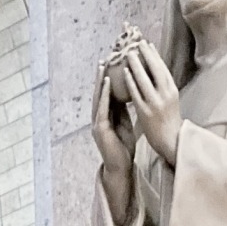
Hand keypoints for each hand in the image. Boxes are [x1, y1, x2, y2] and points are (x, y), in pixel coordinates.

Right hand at [92, 59, 135, 225]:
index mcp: (106, 116)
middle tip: (105, 57)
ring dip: (100, 80)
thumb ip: (123, 110)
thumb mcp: (125, 123)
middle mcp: (99, 117)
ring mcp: (97, 123)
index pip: (107, 93)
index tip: (113, 62)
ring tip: (103, 65)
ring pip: (98, 97)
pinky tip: (108, 83)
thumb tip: (128, 94)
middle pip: (100, 92)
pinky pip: (102, 108)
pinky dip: (104, 95)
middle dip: (102, 75)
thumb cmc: (124, 148)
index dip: (109, 77)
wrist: (120, 168)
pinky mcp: (100, 129)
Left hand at [122, 41, 180, 164]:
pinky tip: (125, 73)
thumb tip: (156, 71)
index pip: (163, 68)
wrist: (170, 141)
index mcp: (172, 90)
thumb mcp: (170, 99)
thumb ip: (163, 86)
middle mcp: (165, 94)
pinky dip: (131, 81)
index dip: (154, 55)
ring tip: (129, 53)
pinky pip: (137, 93)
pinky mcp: (146, 112)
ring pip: (145, 79)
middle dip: (146, 54)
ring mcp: (155, 103)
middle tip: (137, 42)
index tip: (147, 43)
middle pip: (156, 69)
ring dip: (136, 65)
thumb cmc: (169, 120)